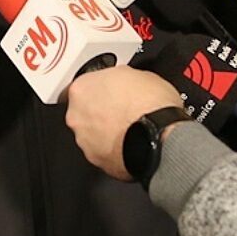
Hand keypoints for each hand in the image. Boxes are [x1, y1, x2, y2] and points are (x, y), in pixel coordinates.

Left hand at [64, 66, 183, 180]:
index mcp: (82, 89)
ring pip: (91, 134)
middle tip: (122, 110)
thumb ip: (121, 78)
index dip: (102, 88)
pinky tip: (131, 143)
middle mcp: (76, 116)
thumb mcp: (140, 74)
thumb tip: (126, 83)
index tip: (113, 91)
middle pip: (84, 111)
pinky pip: (103, 152)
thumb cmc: (151, 106)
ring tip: (129, 129)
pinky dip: (114, 149)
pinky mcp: (96, 160)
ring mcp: (84, 140)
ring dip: (106, 132)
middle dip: (100, 111)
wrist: (159, 136)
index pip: (85, 85)